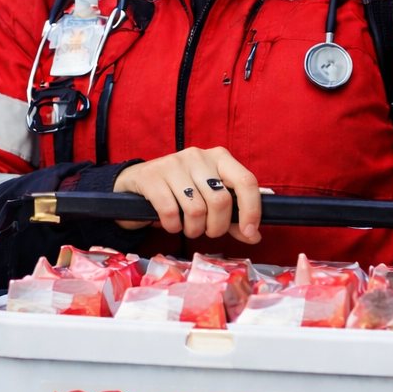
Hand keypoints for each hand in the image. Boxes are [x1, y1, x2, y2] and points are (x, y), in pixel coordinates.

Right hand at [112, 146, 259, 242]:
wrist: (138, 181)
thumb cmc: (180, 191)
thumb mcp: (209, 199)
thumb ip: (232, 217)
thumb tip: (254, 235)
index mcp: (219, 157)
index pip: (246, 181)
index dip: (251, 210)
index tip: (249, 232)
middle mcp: (198, 156)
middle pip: (220, 201)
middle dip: (216, 227)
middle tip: (207, 231)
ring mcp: (174, 163)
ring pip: (196, 209)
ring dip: (193, 229)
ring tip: (188, 228)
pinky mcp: (152, 176)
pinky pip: (171, 212)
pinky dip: (173, 226)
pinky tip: (172, 223)